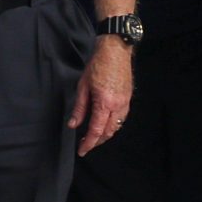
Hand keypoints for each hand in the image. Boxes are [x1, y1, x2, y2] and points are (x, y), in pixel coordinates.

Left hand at [69, 37, 133, 155]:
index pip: (96, 130)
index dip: (88, 143)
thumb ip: (79, 108)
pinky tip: (106, 124)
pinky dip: (113, 125)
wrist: (116, 50)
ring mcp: (125, 103)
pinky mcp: (128, 99)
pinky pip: (121, 118)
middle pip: (107, 132)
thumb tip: (73, 125)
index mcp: (104, 103)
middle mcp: (117, 106)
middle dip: (97, 142)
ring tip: (95, 137)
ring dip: (105, 135)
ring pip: (116, 127)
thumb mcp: (83, 86)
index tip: (82, 151)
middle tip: (86, 145)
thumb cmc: (98, 65)